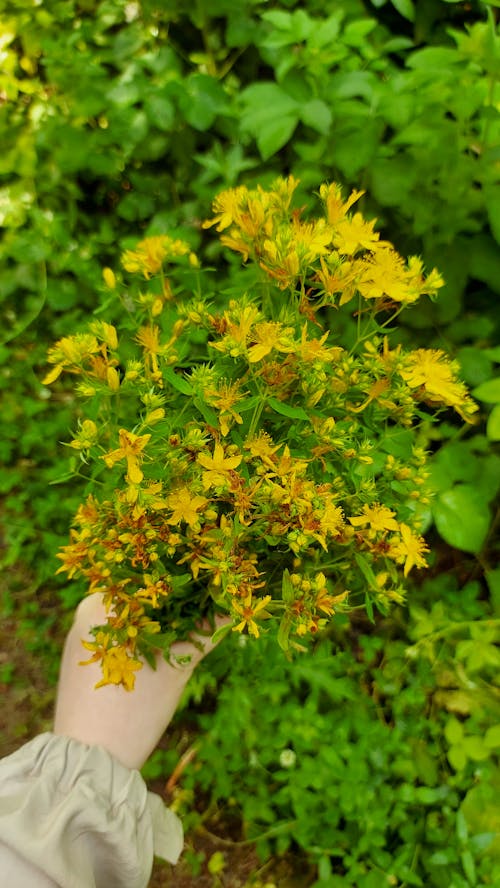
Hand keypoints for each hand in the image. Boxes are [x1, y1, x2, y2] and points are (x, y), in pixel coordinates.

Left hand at [54, 594, 226, 768]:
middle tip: (209, 607)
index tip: (210, 584)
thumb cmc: (132, 711)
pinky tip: (167, 652)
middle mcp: (86, 615)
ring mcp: (82, 639)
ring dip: (160, 623)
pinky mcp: (84, 662)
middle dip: (174, 604)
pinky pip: (120, 639)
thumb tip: (236, 604)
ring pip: (132, 619)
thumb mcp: (176, 668)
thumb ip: (206, 631)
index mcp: (100, 606)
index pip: (148, 578)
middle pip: (140, 598)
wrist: (90, 765)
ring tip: (193, 628)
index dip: (182, 581)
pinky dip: (144, 641)